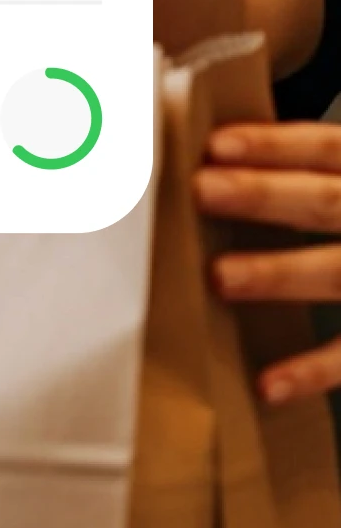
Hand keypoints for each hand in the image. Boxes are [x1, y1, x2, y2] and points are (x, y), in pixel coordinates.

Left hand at [195, 122, 340, 402]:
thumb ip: (312, 175)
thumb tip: (216, 162)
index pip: (326, 148)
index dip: (274, 144)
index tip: (215, 144)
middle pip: (328, 202)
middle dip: (264, 194)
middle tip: (201, 190)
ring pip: (338, 273)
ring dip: (280, 273)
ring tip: (219, 275)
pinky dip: (314, 370)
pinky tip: (268, 384)